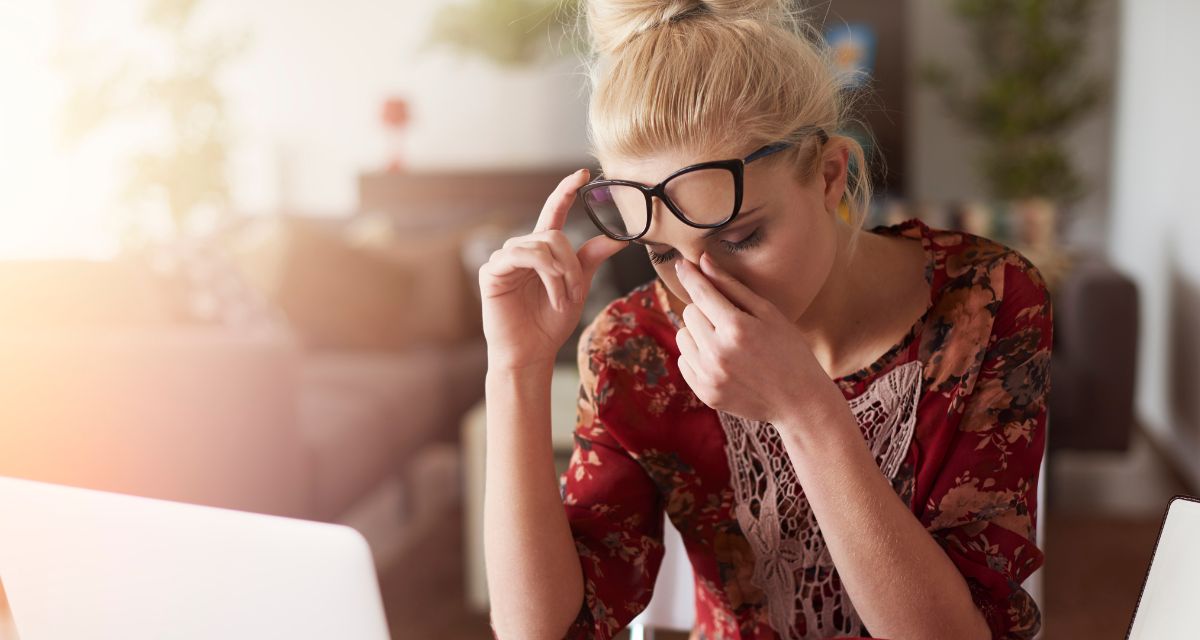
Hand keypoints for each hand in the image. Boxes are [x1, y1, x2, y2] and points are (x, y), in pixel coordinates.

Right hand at [479, 168, 625, 371]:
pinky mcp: (491, 271)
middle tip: (576, 292)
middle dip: (572, 265)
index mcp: (542, 251)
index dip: (566, 191)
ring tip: (563, 299)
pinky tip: (551, 296)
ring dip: (561, 274)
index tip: (583, 174)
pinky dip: (546, 276)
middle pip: (555, 235)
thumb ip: (590, 260)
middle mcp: (522, 249)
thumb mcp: (577, 288)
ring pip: (542, 245)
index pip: (554, 212)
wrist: (531, 353)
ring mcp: (504, 259)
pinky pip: (522, 256)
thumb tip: (617, 239)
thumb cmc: (550, 323)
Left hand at [672, 252, 845, 428]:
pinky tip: (721, 360)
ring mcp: (709, 375)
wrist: (799, 401)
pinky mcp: (704, 392)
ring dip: (698, 333)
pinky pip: (684, 361)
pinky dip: (697, 356)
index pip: (701, 293)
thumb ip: (732, 287)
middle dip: (705, 310)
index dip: (690, 275)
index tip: (682, 264)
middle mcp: (717, 352)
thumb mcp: (768, 313)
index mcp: (736, 328)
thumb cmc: (789, 350)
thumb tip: (703, 262)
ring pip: (682, 336)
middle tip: (729, 320)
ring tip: (725, 341)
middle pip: (689, 313)